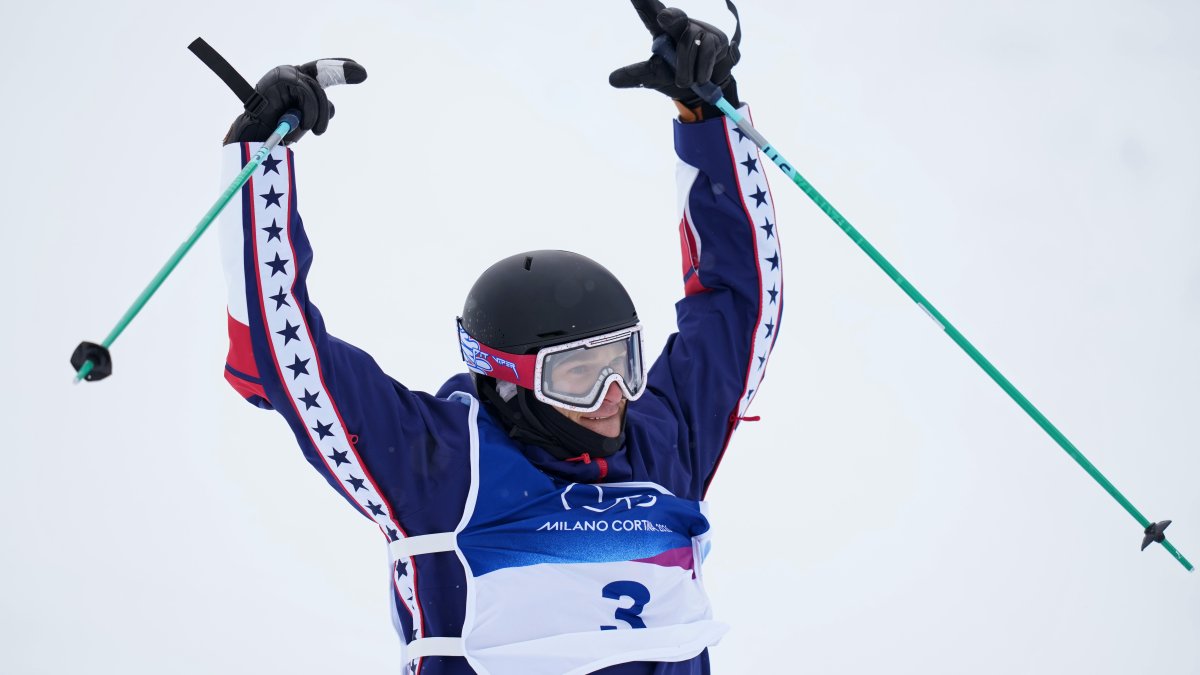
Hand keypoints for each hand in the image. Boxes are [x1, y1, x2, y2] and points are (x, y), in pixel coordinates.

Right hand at [224, 59, 365, 144]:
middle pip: (323, 73)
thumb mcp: (306, 117)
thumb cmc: (281, 130)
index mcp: (297, 81)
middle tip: (362, 74)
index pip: (320, 70)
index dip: (340, 67)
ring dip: (318, 114)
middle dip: (342, 72)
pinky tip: (303, 124)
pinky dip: (310, 111)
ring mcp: (286, 73)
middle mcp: (291, 73)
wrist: (259, 137)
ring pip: (317, 89)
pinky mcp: (282, 78)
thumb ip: (318, 108)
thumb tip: (331, 106)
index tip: (361, 72)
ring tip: (313, 129)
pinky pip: (307, 93)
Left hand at [609, 0, 739, 115]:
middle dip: (670, 16)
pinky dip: (701, 70)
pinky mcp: (717, 39)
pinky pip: (707, 51)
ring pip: (690, 42)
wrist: (704, 92)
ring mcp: (699, 30)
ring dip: (685, 69)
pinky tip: (700, 79)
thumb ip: (636, 75)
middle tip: (662, 18)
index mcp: (660, 30)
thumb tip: (611, 79)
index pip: (648, 11)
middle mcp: (679, 25)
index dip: (643, 0)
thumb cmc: (674, 77)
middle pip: (674, 17)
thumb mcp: (653, 76)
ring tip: (684, 82)